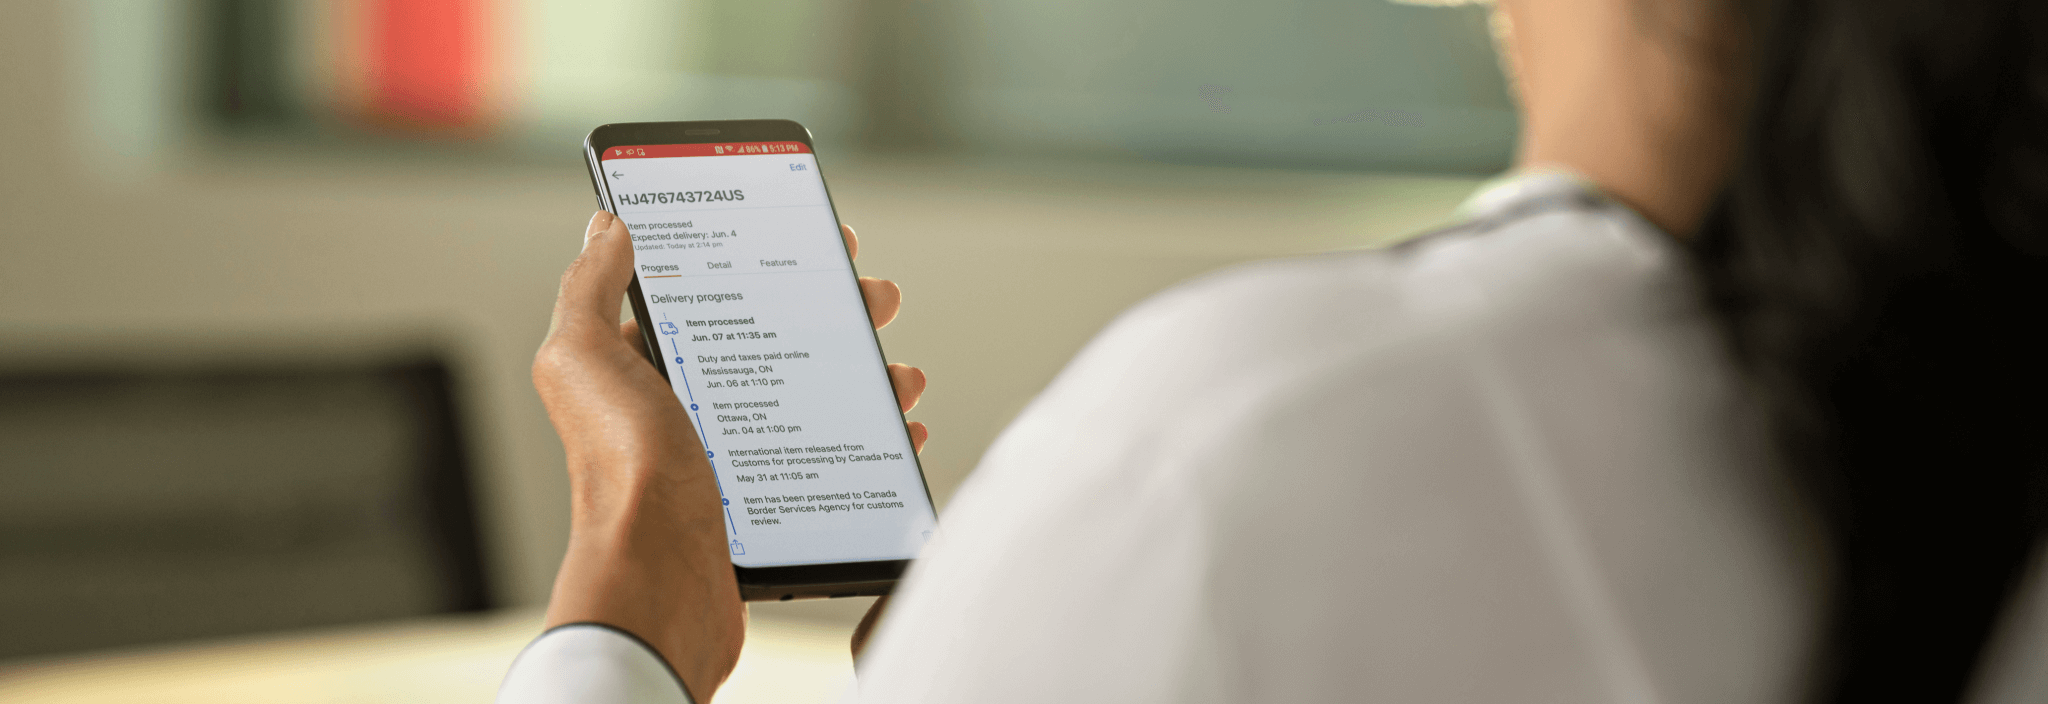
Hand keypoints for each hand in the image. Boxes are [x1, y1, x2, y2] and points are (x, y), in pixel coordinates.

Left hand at [532, 212, 926, 700]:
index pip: (715, 291)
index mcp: (645, 364)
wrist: (657, 579)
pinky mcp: (768, 498)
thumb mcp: (585, 359)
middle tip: (875, 299)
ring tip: (899, 374)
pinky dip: (870, 437)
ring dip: (864, 375)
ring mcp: (731, 453)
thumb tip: (607, 222)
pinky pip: (830, 455)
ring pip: (812, 395)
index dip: (769, 260)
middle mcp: (687, 405)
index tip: (824, 241)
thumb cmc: (620, 473)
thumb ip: (590, 286)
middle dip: (834, 312)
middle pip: (777, 338)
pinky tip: (901, 429)